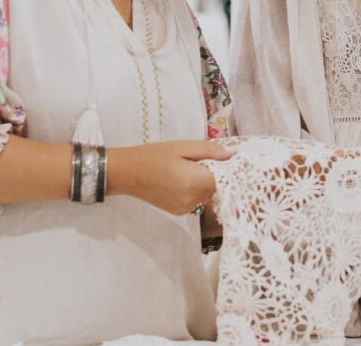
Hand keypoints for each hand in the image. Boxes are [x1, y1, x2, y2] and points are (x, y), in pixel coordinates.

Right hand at [109, 140, 232, 216]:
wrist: (127, 173)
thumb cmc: (154, 156)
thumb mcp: (183, 147)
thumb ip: (210, 151)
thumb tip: (233, 155)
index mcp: (194, 182)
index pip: (225, 178)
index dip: (228, 167)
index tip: (226, 157)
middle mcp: (193, 199)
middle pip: (217, 186)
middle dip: (214, 172)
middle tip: (198, 159)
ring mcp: (186, 208)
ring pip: (208, 193)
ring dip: (204, 182)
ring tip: (187, 169)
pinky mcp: (179, 212)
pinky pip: (197, 199)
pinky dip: (195, 189)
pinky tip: (180, 179)